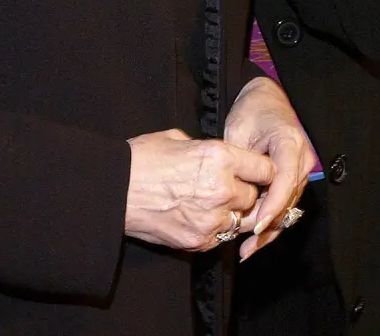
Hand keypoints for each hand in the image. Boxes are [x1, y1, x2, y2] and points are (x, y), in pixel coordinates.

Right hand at [125, 129, 274, 251]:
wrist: (114, 191)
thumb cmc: (142, 159)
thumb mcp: (178, 139)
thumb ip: (206, 149)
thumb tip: (218, 156)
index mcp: (219, 157)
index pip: (265, 169)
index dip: (262, 170)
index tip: (257, 171)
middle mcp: (221, 189)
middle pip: (254, 196)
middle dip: (245, 191)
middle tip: (229, 186)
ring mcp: (211, 219)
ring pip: (242, 220)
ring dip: (234, 212)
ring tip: (214, 202)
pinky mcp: (199, 241)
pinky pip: (222, 237)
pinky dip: (217, 228)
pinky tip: (201, 215)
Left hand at [223, 77, 315, 261]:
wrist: (267, 100)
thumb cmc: (251, 112)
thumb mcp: (239, 132)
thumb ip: (239, 164)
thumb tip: (232, 194)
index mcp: (289, 142)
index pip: (284, 180)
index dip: (271, 206)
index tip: (255, 226)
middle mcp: (302, 158)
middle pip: (288, 199)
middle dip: (268, 225)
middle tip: (246, 247)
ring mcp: (302, 168)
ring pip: (288, 205)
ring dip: (270, 227)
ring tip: (248, 249)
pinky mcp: (296, 176)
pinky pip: (286, 201)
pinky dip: (272, 218)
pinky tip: (256, 235)